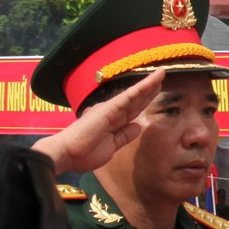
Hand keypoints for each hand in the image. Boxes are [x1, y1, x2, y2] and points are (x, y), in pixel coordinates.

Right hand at [31, 70, 165, 175]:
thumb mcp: (111, 146)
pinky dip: (140, 88)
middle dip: (149, 91)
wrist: (66, 154)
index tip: (156, 93)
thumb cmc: (85, 153)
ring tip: (161, 74)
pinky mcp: (109, 108)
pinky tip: (152, 81)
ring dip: (148, 85)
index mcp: (112, 121)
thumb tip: (137, 126)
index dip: (145, 101)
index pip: (133, 110)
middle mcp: (111, 112)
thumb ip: (124, 136)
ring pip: (134, 95)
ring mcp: (110, 109)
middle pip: (136, 101)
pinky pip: (128, 97)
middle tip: (162, 78)